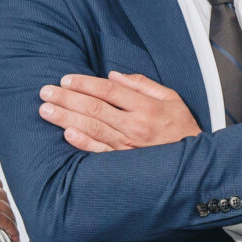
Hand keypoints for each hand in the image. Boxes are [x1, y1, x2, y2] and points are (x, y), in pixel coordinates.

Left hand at [40, 72, 200, 151]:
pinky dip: (83, 143)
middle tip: (46, 91)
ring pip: (92, 128)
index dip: (85, 83)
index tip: (66, 79)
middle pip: (95, 108)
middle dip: (68, 98)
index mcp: (146, 107)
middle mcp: (135, 126)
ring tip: (47, 110)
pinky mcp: (125, 163)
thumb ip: (143, 85)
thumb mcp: (171, 99)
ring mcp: (129, 146)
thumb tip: (114, 75)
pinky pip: (100, 152)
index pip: (109, 90)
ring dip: (67, 118)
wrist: (195, 165)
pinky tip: (67, 134)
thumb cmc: (182, 129)